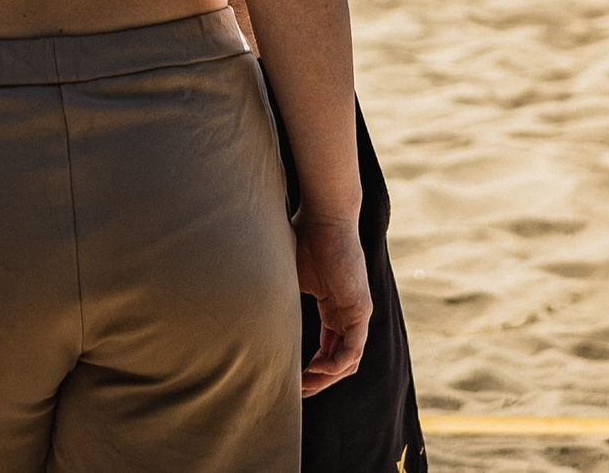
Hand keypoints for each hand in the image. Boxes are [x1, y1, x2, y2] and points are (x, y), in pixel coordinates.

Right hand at [295, 212, 371, 397]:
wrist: (323, 217)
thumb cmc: (303, 238)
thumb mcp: (288, 279)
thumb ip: (280, 300)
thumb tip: (248, 314)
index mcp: (334, 308)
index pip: (328, 350)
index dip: (311, 370)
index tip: (290, 381)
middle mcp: (349, 315)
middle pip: (339, 362)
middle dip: (317, 381)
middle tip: (295, 392)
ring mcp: (357, 313)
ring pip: (348, 362)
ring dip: (325, 378)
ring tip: (302, 385)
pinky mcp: (360, 309)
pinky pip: (352, 349)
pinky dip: (334, 364)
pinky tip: (314, 369)